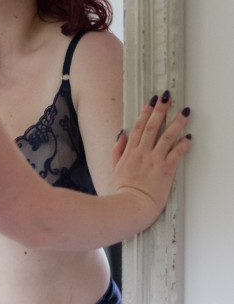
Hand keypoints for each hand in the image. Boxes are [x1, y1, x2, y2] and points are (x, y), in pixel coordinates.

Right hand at [110, 92, 190, 221]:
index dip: (146, 112)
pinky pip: (176, 153)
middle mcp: (142, 153)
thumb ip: (117, 150)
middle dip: (160, 110)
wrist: (130, 206)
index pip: (138, 126)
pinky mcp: (165, 170)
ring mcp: (154, 160)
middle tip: (167, 97)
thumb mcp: (114, 168)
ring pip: (167, 136)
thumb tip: (121, 135)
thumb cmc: (123, 191)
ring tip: (185, 112)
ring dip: (177, 122)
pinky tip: (188, 137)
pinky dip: (183, 144)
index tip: (152, 101)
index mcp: (130, 152)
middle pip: (152, 126)